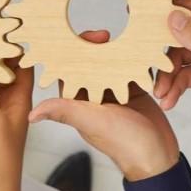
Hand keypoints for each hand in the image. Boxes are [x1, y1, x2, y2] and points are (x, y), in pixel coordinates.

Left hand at [29, 30, 179, 181]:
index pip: (68, 71)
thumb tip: (32, 114)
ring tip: (117, 38)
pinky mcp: (133, 89)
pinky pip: (130, 68)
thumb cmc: (123, 144)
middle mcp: (95, 96)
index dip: (68, 53)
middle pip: (89, 63)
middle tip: (103, 34)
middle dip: (93, 46)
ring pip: (109, 64)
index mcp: (80, 103)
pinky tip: (134, 48)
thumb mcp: (92, 122)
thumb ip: (65, 112)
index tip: (77, 39)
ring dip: (112, 50)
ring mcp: (115, 92)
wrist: (157, 157)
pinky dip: (131, 58)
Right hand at [154, 0, 190, 129]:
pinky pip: (186, 74)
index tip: (138, 22)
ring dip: (168, 75)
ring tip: (161, 94)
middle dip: (161, 54)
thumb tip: (171, 14)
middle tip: (148, 69)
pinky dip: (177, 86)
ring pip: (178, 57)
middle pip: (176, 35)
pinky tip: (169, 101)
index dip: (162, 12)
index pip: (185, 7)